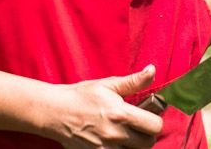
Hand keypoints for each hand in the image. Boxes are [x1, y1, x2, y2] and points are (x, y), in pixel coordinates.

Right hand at [42, 65, 163, 147]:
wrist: (55, 112)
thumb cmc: (81, 95)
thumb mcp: (108, 84)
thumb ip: (134, 81)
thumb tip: (153, 70)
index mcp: (121, 113)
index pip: (155, 126)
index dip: (155, 121)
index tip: (148, 116)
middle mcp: (115, 134)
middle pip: (148, 143)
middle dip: (146, 135)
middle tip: (138, 127)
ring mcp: (105, 148)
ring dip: (134, 145)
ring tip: (126, 135)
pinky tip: (115, 142)